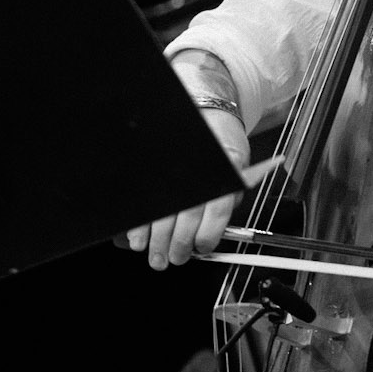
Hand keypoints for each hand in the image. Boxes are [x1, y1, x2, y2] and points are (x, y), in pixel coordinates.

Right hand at [124, 55, 249, 268]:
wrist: (201, 111)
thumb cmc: (218, 144)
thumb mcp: (235, 166)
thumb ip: (228, 197)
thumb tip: (218, 231)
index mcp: (220, 170)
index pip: (216, 210)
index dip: (208, 236)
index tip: (202, 249)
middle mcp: (195, 171)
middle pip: (186, 218)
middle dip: (178, 246)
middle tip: (173, 260)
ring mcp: (171, 171)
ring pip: (162, 213)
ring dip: (156, 242)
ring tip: (155, 257)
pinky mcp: (152, 171)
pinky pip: (143, 203)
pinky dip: (138, 224)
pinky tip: (137, 238)